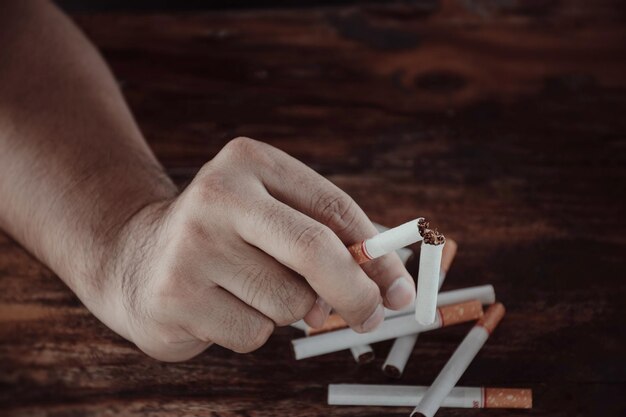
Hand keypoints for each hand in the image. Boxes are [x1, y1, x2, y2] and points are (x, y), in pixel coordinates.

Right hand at [108, 138, 414, 360]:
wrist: (138, 257)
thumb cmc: (227, 238)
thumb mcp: (276, 218)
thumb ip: (332, 240)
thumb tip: (391, 283)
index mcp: (250, 162)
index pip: (333, 209)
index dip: (377, 256)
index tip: (399, 289)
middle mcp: (218, 195)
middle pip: (316, 251)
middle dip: (356, 293)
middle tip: (370, 315)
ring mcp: (191, 246)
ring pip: (290, 303)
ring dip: (289, 312)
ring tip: (252, 291)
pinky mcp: (175, 296)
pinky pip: (254, 334)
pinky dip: (254, 331)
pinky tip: (222, 307)